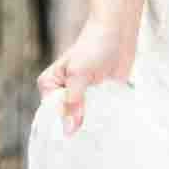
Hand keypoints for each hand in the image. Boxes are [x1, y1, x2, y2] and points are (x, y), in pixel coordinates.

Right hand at [37, 18, 132, 135]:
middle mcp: (63, 92)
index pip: (51, 114)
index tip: (74, 137)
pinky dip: (103, 118)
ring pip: (83, 119)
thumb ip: (73, 103)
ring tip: (101, 128)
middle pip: (67, 119)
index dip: (62, 126)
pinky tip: (109, 123)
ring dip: (92, 123)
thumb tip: (68, 130)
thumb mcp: (79, 75)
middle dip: (78, 126)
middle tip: (89, 136)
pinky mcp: (98, 96)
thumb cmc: (94, 45)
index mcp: (50, 84)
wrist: (118, 31)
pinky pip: (98, 114)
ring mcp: (82, 95)